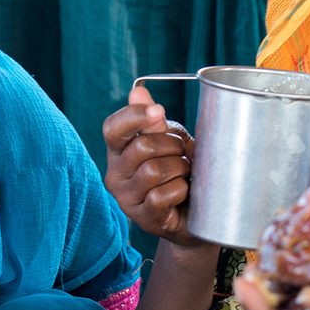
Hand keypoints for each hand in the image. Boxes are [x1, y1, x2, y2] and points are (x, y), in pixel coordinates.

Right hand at [104, 86, 199, 245]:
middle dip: (172, 146)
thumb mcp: (169, 141)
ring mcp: (127, 199)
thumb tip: (137, 91)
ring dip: (179, 169)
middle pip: (142, 147)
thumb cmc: (180, 172)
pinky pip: (162, 196)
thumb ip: (153, 120)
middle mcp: (115, 174)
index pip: (113, 128)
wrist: (196, 215)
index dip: (134, 116)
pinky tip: (183, 193)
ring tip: (184, 174)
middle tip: (183, 155)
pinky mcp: (143, 218)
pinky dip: (180, 191)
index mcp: (118, 151)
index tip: (159, 111)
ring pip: (153, 171)